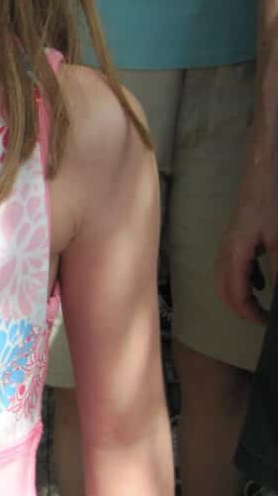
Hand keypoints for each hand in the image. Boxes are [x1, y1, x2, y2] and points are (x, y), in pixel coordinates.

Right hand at [217, 137, 277, 324]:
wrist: (263, 171)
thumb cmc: (270, 204)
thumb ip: (276, 273)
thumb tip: (275, 298)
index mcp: (234, 255)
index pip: (235, 296)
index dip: (251, 315)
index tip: (268, 324)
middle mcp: (225, 251)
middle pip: (223, 290)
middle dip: (241, 309)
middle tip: (262, 319)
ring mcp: (228, 243)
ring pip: (226, 278)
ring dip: (241, 295)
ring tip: (262, 305)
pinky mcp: (237, 236)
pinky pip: (234, 266)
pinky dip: (245, 280)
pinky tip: (262, 281)